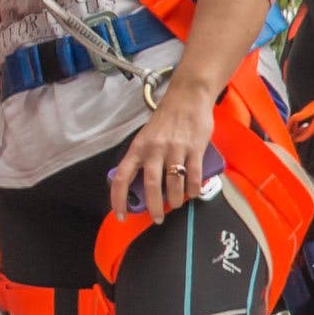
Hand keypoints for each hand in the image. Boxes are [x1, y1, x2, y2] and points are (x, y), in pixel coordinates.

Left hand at [106, 83, 220, 223]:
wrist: (187, 96)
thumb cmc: (166, 119)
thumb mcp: (146, 137)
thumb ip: (143, 158)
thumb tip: (141, 187)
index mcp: (138, 147)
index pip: (122, 177)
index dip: (118, 199)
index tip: (120, 215)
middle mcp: (154, 149)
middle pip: (150, 185)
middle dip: (154, 207)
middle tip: (157, 218)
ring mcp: (175, 148)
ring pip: (174, 184)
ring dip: (175, 200)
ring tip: (176, 204)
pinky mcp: (195, 148)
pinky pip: (193, 176)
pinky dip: (193, 189)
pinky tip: (192, 193)